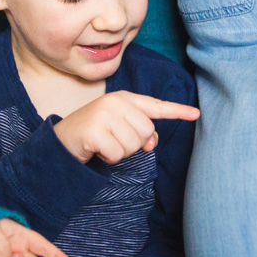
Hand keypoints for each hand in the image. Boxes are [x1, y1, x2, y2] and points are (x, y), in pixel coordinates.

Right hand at [53, 91, 198, 164]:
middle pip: (147, 132)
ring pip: (133, 145)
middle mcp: (115, 102)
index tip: (196, 114)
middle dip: (133, 144)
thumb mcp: (119, 128)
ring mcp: (104, 115)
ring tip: (103, 144)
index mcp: (123, 98)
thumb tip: (152, 142)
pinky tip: (96, 150)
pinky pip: (117, 154)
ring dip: (120, 152)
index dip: (177, 111)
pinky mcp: (95, 131)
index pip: (155, 106)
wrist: (60, 142)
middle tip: (112, 140)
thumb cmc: (94, 135)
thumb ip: (140, 131)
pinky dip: (109, 158)